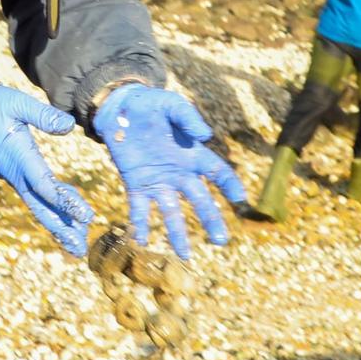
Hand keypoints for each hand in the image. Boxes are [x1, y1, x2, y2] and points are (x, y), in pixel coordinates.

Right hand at [0, 85, 94, 256]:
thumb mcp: (17, 103)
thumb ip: (43, 115)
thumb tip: (69, 126)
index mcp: (20, 158)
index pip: (46, 186)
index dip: (67, 202)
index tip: (87, 216)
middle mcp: (17, 174)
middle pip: (42, 207)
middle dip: (62, 228)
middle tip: (81, 249)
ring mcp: (16, 177)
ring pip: (39, 206)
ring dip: (59, 225)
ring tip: (78, 245)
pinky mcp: (17, 176)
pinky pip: (36, 198)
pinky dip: (53, 210)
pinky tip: (68, 220)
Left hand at [94, 85, 247, 259]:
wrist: (120, 108)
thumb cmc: (151, 105)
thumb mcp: (171, 104)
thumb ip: (188, 117)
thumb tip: (205, 136)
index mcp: (192, 154)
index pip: (218, 172)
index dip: (230, 185)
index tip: (240, 200)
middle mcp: (179, 172)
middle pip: (200, 199)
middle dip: (211, 219)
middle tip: (221, 241)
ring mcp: (158, 181)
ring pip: (171, 211)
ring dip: (178, 232)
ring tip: (184, 255)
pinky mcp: (136, 183)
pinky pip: (139, 208)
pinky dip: (140, 225)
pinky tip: (142, 242)